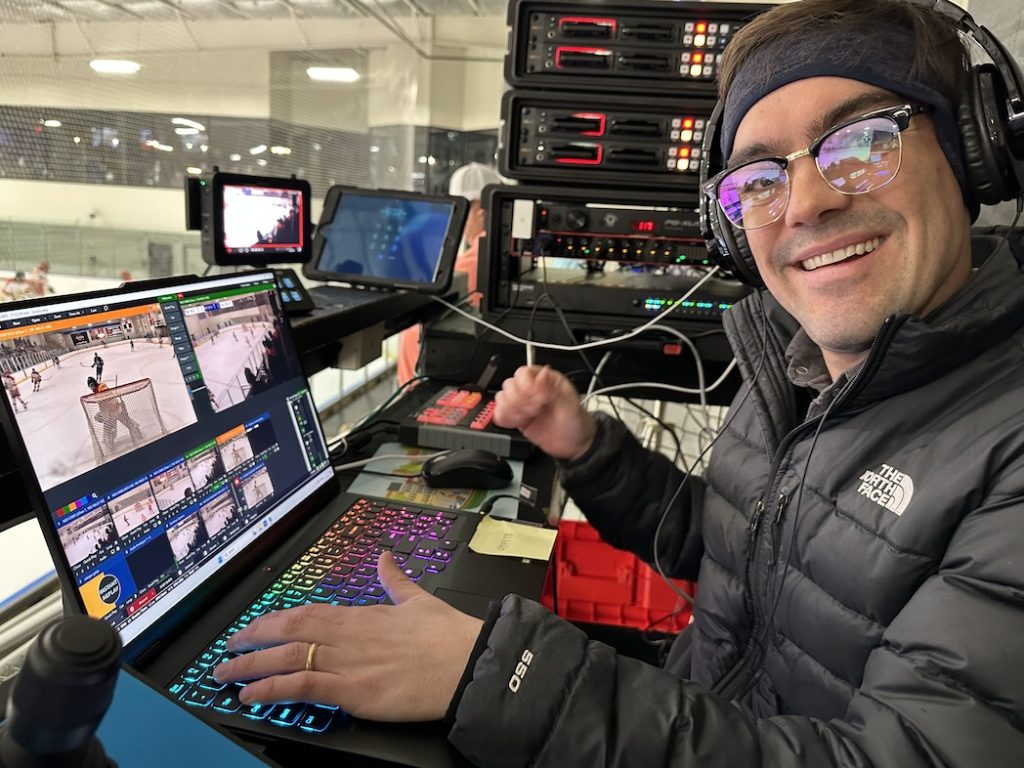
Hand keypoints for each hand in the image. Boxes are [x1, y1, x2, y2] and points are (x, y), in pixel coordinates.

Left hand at [212, 552, 482, 721]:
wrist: (470, 663)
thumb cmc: (449, 636)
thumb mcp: (419, 599)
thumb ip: (395, 580)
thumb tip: (386, 557)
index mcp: (361, 614)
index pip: (306, 612)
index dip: (275, 619)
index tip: (255, 626)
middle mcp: (347, 635)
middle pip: (288, 631)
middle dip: (252, 639)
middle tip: (227, 648)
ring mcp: (347, 663)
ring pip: (287, 657)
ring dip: (251, 665)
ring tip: (225, 673)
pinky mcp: (353, 692)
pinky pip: (302, 687)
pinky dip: (273, 689)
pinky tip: (251, 694)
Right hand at [493, 365, 595, 459]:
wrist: (574, 444)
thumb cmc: (577, 422)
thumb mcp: (570, 404)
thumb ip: (554, 388)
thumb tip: (542, 373)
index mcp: (546, 380)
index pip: (524, 373)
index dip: (526, 385)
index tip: (537, 398)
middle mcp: (532, 390)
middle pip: (510, 384)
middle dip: (518, 399)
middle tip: (534, 410)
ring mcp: (523, 403)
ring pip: (502, 397)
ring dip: (510, 409)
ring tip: (526, 417)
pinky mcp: (517, 417)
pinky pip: (500, 413)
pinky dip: (504, 418)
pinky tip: (518, 423)